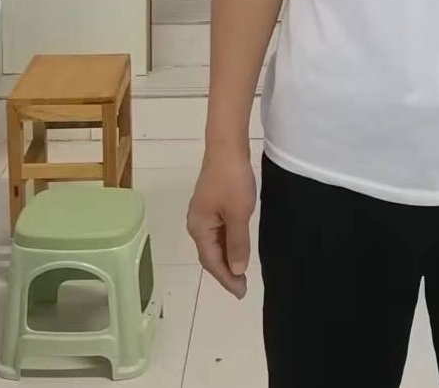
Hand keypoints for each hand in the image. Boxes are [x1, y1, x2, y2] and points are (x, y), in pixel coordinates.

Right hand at [187, 149, 256, 297]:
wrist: (226, 146)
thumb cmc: (232, 181)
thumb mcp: (239, 214)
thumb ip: (237, 243)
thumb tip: (236, 270)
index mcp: (199, 228)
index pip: (212, 262)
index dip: (226, 279)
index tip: (241, 292)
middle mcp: (196, 223)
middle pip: (210, 254)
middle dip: (225, 271)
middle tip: (242, 286)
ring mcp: (202, 212)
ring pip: (214, 243)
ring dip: (226, 257)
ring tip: (241, 271)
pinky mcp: (210, 203)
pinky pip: (217, 231)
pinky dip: (227, 242)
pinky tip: (237, 245)